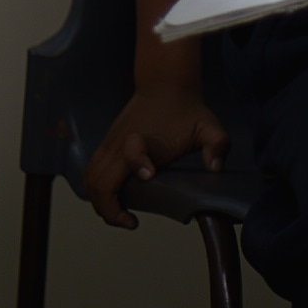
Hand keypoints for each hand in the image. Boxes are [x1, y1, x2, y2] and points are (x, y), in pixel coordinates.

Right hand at [81, 82, 228, 228]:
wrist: (164, 85)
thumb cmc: (186, 110)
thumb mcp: (209, 126)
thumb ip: (218, 145)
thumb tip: (215, 167)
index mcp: (144, 137)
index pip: (132, 149)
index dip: (138, 163)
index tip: (150, 176)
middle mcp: (121, 142)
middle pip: (99, 181)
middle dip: (111, 210)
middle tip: (130, 221)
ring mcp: (109, 145)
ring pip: (90, 181)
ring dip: (100, 203)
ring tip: (121, 214)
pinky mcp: (105, 147)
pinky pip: (90, 174)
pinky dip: (95, 192)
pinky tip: (113, 201)